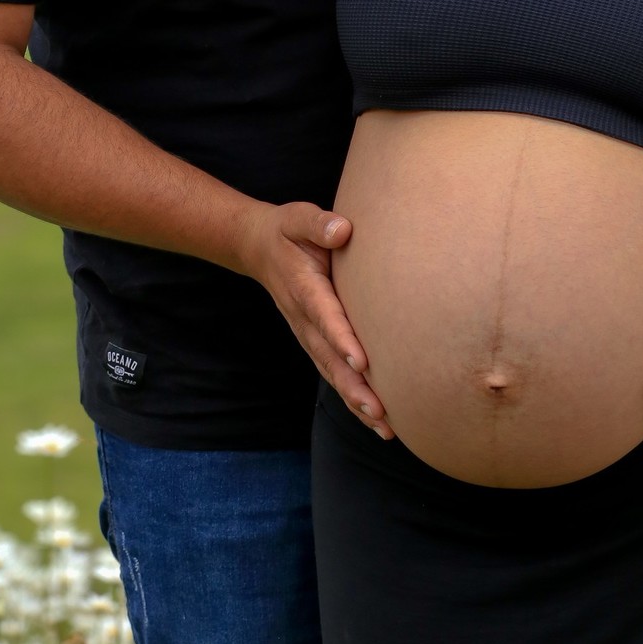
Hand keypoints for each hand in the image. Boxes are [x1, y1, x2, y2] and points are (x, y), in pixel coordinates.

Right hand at [238, 200, 393, 439]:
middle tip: (380, 410)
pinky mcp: (315, 341)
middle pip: (329, 358)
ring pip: (331, 373)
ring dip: (356, 400)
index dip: (342, 338)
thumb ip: (318, 224)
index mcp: (304, 288)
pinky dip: (352, 397)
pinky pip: (333, 372)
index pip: (325, 316)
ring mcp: (308, 334)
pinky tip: (375, 419)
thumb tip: (342, 230)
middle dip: (354, 386)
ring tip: (383, 425)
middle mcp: (305, 319)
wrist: (259, 248)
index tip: (361, 360)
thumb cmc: (288, 231)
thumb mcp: (298, 218)